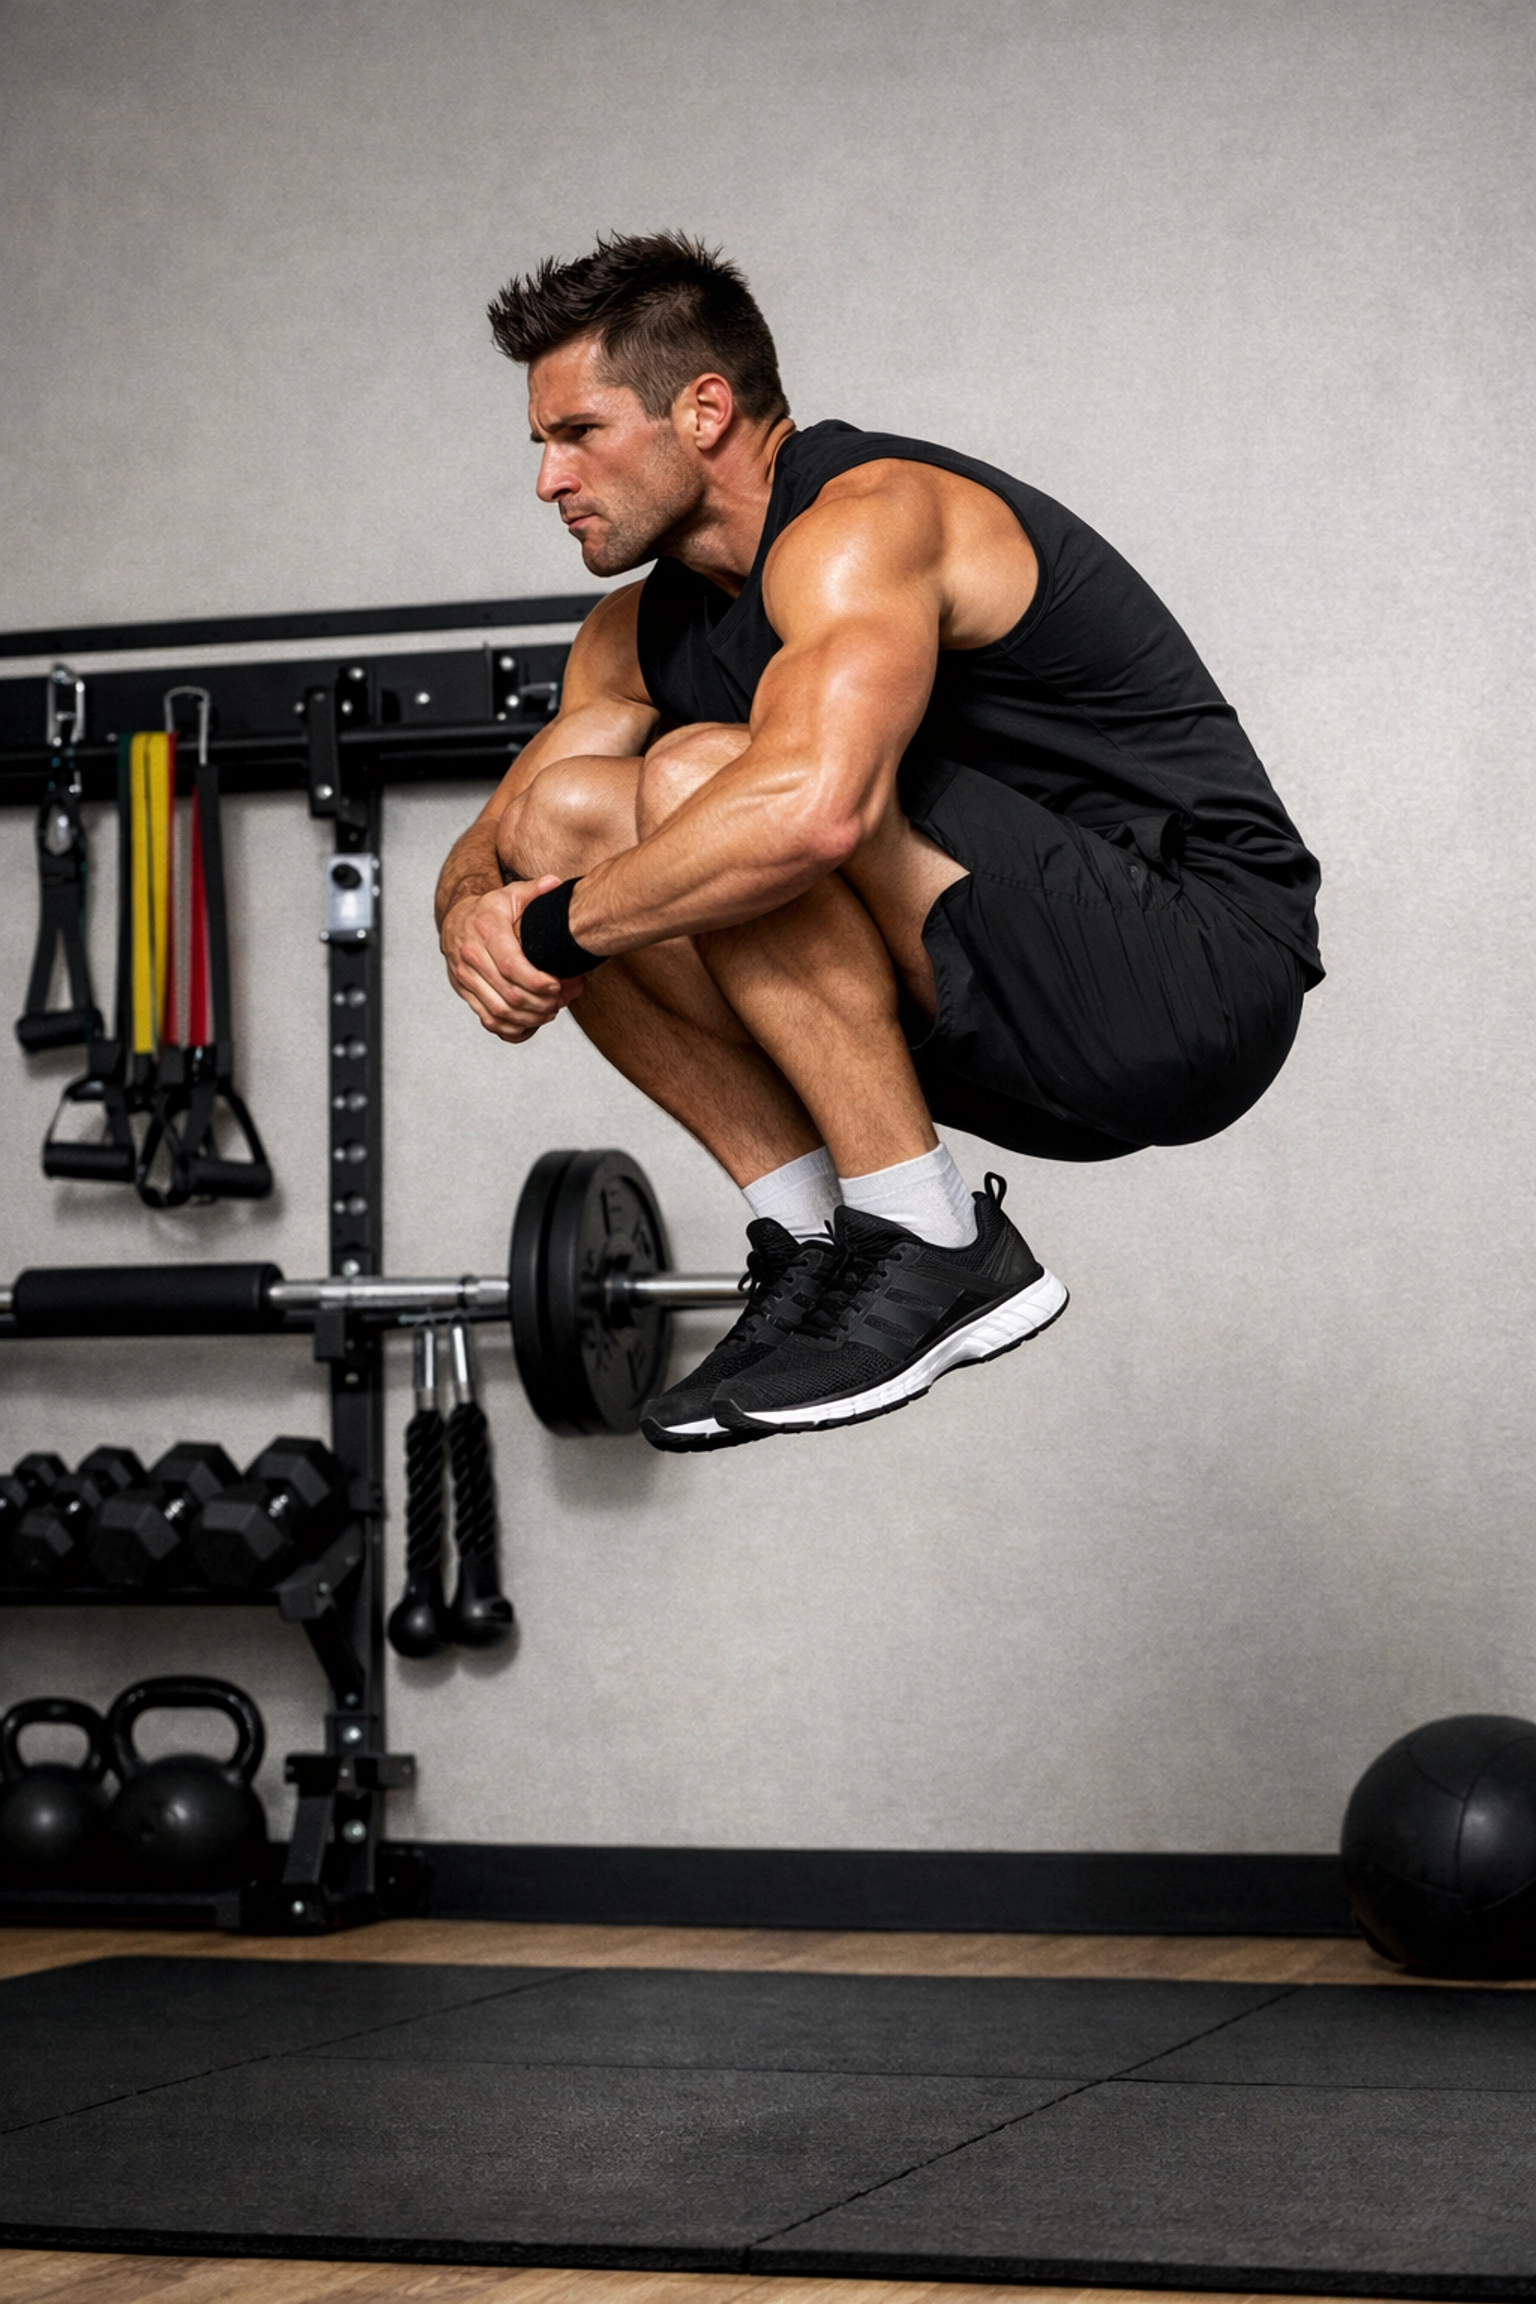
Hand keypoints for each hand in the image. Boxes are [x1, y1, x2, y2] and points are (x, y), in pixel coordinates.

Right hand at [441, 875, 586, 1043]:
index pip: (510, 964)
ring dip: (528, 1018)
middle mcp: (470, 955)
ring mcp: (464, 976)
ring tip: (550, 1012)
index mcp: (485, 929)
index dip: (535, 981)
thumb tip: (555, 884)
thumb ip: (536, 890)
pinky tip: (530, 1024)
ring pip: (498, 1011)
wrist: (456, 921)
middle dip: (538, 1002)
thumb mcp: (511, 894)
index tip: (557, 986)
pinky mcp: (464, 992)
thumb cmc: (489, 910)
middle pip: (507, 992)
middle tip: (560, 1001)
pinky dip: (511, 1028)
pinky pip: (487, 1019)